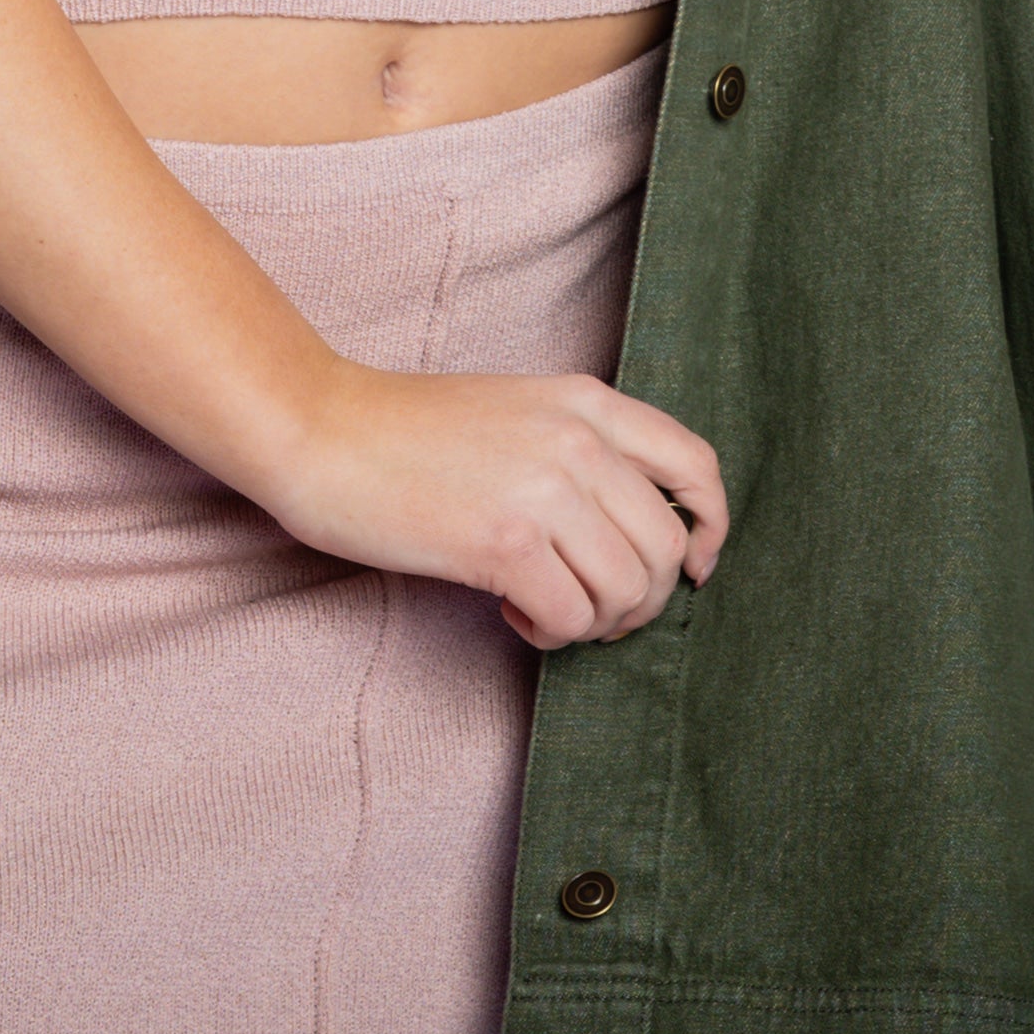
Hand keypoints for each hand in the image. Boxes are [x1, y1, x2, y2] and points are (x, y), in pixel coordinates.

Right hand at [250, 359, 727, 649]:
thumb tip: (640, 532)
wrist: (322, 430)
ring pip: (629, 590)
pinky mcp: (505, 542)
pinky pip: (572, 618)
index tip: (695, 569)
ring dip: (594, 620)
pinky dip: (550, 632)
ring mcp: (545, 490)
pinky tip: (510, 609)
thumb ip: (584, 449)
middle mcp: (580, 441)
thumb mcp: (520, 411)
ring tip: (543, 606)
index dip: (711, 528)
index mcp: (589, 401)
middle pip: (668, 546)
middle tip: (594, 610)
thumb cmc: (410, 431)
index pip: (696, 465)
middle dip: (642, 599)